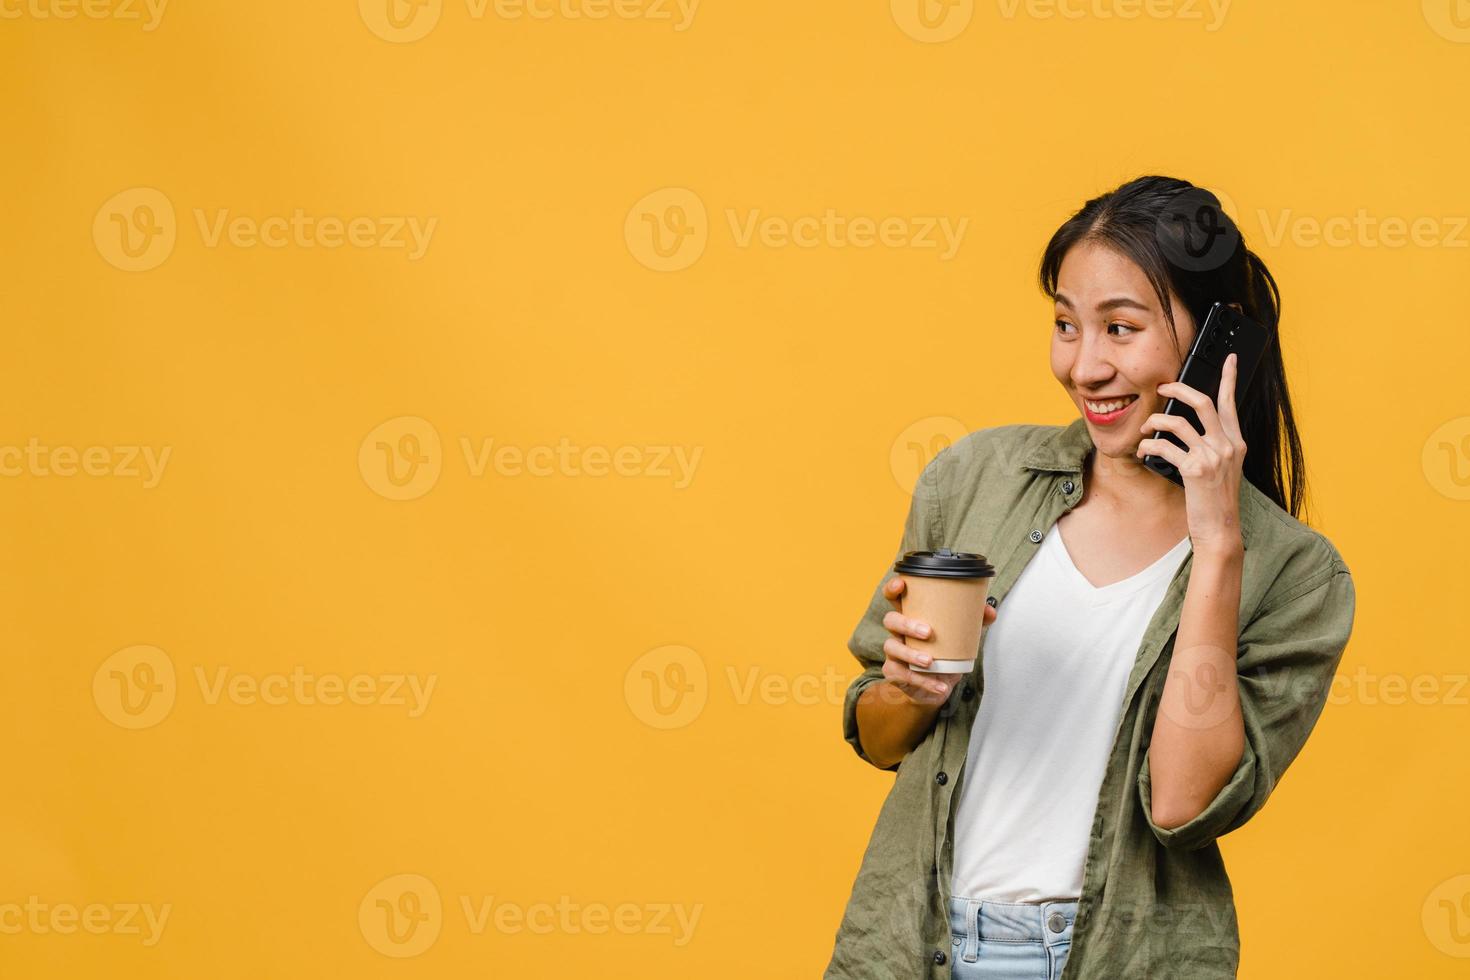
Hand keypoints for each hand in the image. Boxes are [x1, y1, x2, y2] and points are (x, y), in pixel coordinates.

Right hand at [879, 575, 996, 703]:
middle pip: (891, 620)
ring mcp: (894, 652)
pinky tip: (939, 686)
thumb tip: (990, 611)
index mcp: (911, 616)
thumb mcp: (961, 636)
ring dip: (911, 654)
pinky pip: (903, 675)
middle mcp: (897, 631)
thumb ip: (975, 622)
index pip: (894, 597)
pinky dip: (923, 682)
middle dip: (907, 624)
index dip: (893, 588)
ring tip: (930, 662)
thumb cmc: (945, 654)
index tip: (902, 584)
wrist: (938, 687)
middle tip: (928, 632)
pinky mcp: (894, 672)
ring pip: (892, 647)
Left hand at [1136, 352, 1246, 554]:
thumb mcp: (1224, 469)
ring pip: (1178, 422)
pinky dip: (1149, 445)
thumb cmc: (1216, 500)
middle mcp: (1228, 445)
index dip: (1228, 378)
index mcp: (1237, 442)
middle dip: (1178, 389)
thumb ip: (1214, 446)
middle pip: (1202, 402)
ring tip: (1145, 426)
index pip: (1231, 403)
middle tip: (1162, 387)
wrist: (1220, 529)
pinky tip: (1143, 449)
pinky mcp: (1195, 469)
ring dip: (1155, 421)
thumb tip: (1189, 428)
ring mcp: (1212, 456)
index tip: (1228, 359)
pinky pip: (1165, 446)